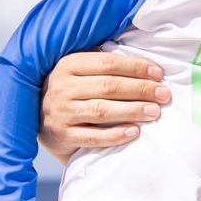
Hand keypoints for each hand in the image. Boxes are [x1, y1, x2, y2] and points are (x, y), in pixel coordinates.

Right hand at [39, 51, 169, 160]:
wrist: (37, 118)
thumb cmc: (69, 90)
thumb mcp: (78, 70)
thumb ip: (103, 63)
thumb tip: (146, 63)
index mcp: (68, 65)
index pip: (108, 63)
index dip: (136, 67)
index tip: (158, 73)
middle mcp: (62, 87)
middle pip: (109, 86)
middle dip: (141, 89)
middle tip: (164, 94)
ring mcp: (60, 113)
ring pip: (102, 110)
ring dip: (132, 110)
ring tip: (154, 111)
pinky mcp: (61, 136)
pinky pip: (93, 137)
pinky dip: (115, 135)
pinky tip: (134, 131)